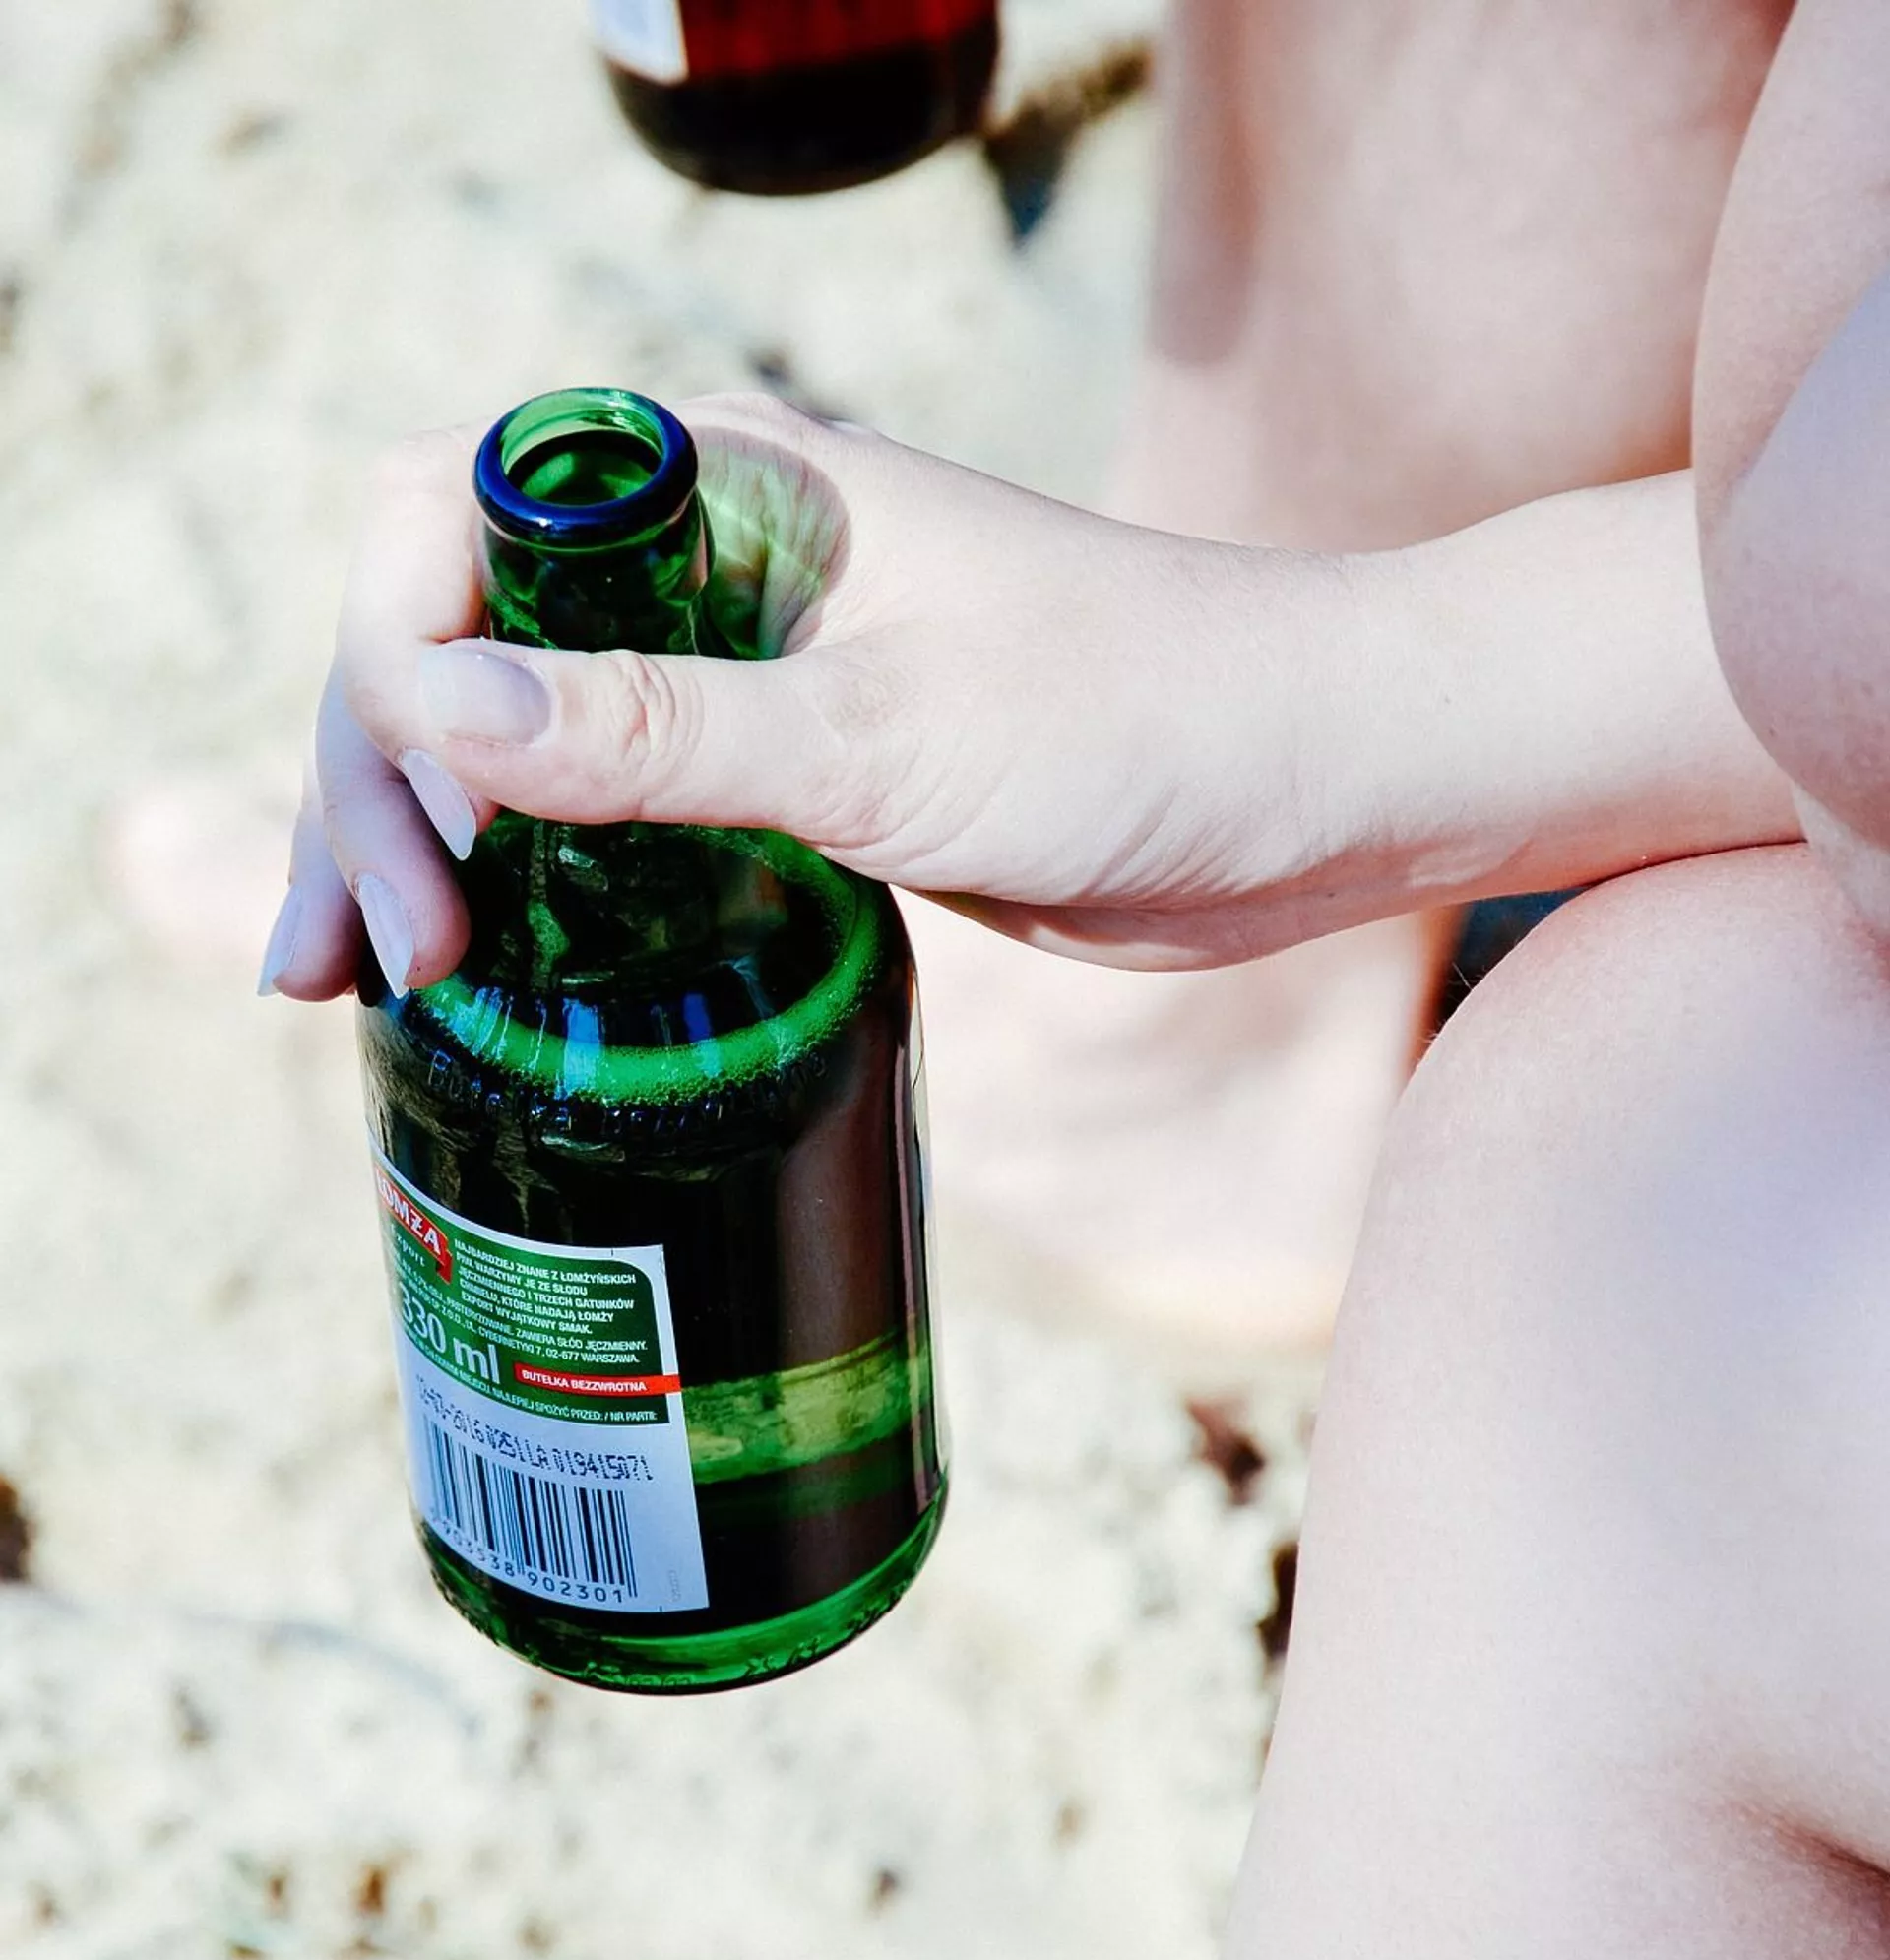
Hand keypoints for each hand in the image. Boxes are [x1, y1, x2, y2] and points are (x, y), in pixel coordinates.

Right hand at [260, 393, 1351, 999]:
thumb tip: (434, 706)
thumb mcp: (890, 736)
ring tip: (349, 982)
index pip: (454, 515)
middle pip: (461, 630)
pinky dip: (529, 877)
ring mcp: (747, 666)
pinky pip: (611, 803)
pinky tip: (476, 966)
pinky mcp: (790, 768)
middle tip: (362, 960)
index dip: (389, 663)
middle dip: (376, 778)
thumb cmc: (1143, 720)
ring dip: (419, 834)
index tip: (412, 830)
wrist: (1306, 787)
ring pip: (521, 725)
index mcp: (730, 479)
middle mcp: (715, 555)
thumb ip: (663, 726)